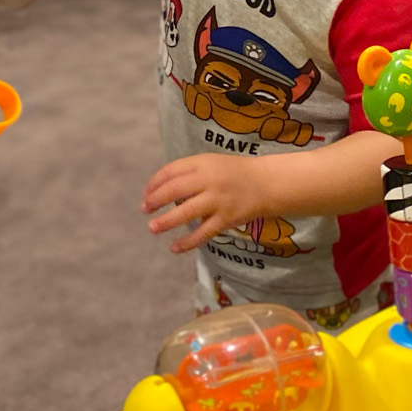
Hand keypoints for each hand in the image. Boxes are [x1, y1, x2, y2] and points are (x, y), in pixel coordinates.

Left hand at [143, 154, 270, 253]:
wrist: (266, 184)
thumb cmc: (233, 173)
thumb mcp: (210, 163)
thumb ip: (188, 173)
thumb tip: (159, 190)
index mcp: (202, 162)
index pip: (170, 171)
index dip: (154, 183)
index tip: (146, 193)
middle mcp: (209, 180)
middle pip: (174, 190)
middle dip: (155, 200)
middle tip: (145, 209)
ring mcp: (218, 200)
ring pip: (186, 212)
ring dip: (166, 221)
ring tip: (152, 228)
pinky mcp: (226, 219)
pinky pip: (203, 233)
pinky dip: (187, 242)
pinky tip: (174, 248)